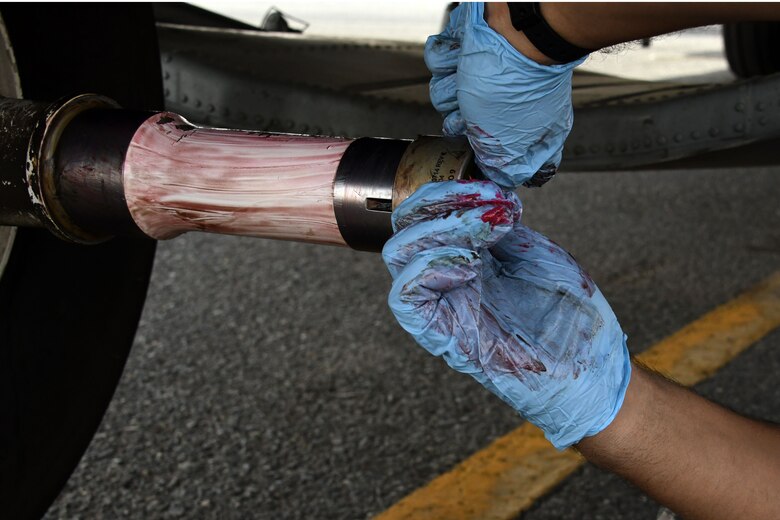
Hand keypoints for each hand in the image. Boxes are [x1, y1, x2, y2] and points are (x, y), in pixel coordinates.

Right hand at [383, 180, 629, 448]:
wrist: (591, 369)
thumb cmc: (568, 316)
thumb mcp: (531, 253)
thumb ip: (496, 225)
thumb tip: (476, 194)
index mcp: (465, 260)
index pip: (426, 214)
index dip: (450, 190)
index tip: (498, 190)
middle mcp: (447, 281)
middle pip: (405, 228)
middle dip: (440, 200)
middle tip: (490, 201)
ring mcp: (443, 307)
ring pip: (398, 254)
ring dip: (439, 228)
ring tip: (488, 228)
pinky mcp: (444, 337)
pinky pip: (405, 299)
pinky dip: (428, 267)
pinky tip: (471, 264)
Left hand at [424, 3, 584, 188]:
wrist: (513, 25)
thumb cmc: (513, 88)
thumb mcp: (508, 148)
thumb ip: (501, 172)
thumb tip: (497, 184)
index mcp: (526, 129)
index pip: (504, 157)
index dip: (483, 155)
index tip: (478, 147)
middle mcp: (505, 103)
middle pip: (460, 127)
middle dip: (460, 118)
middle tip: (473, 108)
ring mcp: (485, 73)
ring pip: (444, 95)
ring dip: (452, 86)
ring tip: (471, 73)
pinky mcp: (466, 47)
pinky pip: (438, 62)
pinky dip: (446, 57)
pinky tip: (464, 52)